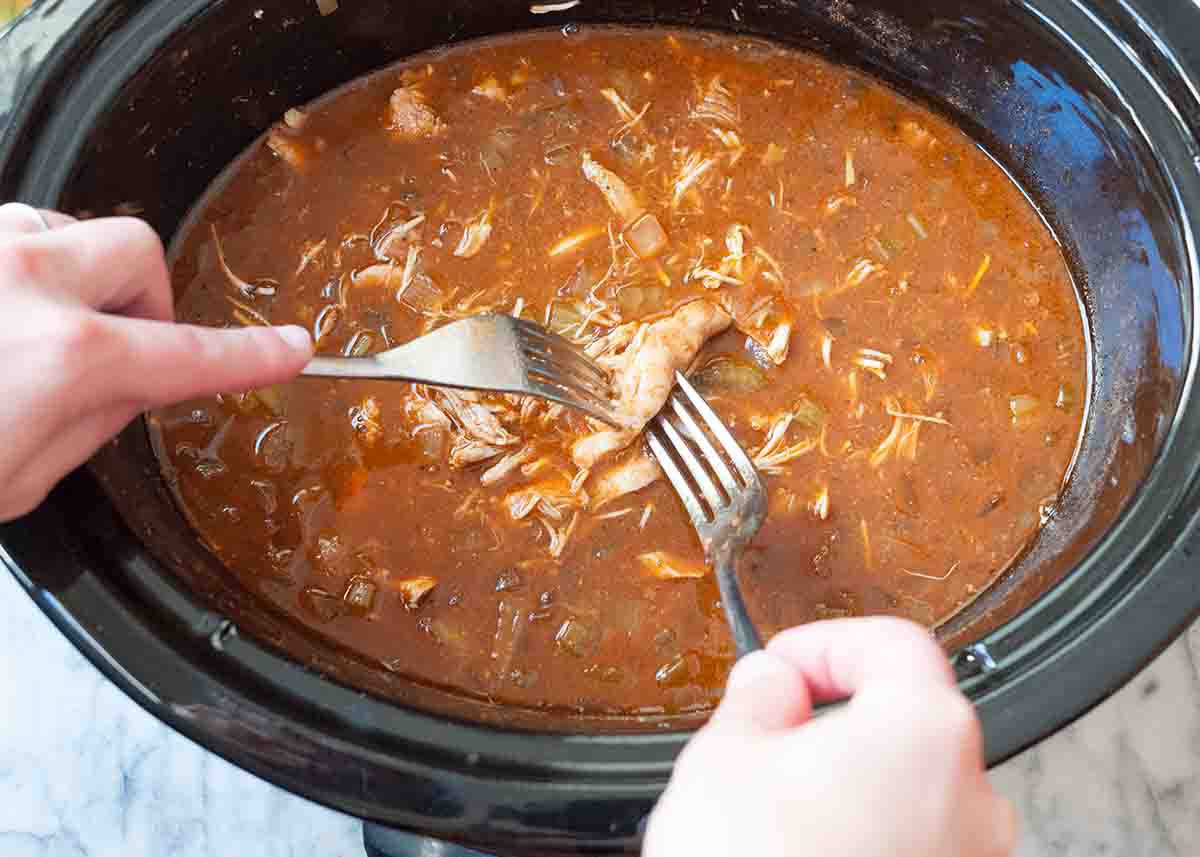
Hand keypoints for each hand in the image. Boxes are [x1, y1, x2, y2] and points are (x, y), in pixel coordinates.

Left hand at [0, 204, 312, 520]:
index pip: (192, 356)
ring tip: (34, 331)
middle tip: (112, 348)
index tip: (290, 349)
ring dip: (69, 278)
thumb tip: (116, 390)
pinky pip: (10, 234)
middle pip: (137, 249)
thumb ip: (84, 424)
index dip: (253, 357)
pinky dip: (17, 271)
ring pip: (65, 228)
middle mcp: (23, 283)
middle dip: (140, 298)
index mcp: (62, 358)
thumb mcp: (13, 480)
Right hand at [644, 618, 1015, 856]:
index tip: (776, 670)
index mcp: (922, 732)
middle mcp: (971, 798)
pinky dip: (862, 838)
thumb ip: (754, 701)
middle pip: (901, 721)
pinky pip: (909, 845)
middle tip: (762, 744)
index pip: (888, 644)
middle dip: (828, 723)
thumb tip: (768, 683)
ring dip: (844, 785)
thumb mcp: (722, 762)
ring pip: (905, 791)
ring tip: (770, 816)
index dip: (821, 644)